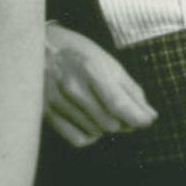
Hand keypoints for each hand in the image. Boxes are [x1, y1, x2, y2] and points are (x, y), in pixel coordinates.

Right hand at [43, 23, 156, 146]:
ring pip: (96, 133)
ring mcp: (56, 101)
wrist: (35, 45)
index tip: (145, 120)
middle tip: (120, 110)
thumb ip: (129, 89)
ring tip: (99, 109)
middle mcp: (72, 86)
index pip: (119, 105)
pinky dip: (88, 135)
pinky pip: (78, 139)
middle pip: (111, 124)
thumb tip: (150, 116)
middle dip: (122, 122)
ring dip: (104, 126)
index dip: (137, 118)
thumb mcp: (105, 61)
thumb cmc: (76, 51)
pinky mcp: (46, 112)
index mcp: (89, 69)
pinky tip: (87, 120)